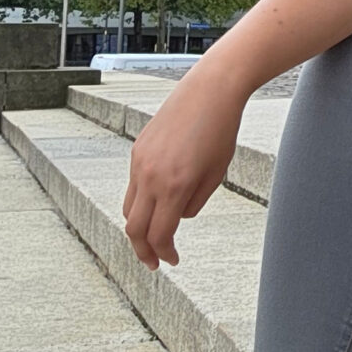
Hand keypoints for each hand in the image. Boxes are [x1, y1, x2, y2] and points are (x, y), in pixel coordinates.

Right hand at [122, 64, 245, 269]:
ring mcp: (140, 162)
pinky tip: (158, 202)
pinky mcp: (137, 150)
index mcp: (174, 186)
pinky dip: (142, 200)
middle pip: (134, 228)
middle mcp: (151, 176)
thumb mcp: (216, 174)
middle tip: (154, 262)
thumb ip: (193, 203)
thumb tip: (176, 218)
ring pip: (129, 207)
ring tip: (154, 235)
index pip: (159, 235)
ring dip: (139, 226)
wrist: (210, 90)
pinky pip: (133, 185)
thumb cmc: (221, 131)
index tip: (172, 261)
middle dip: (143, 250)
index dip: (164, 254)